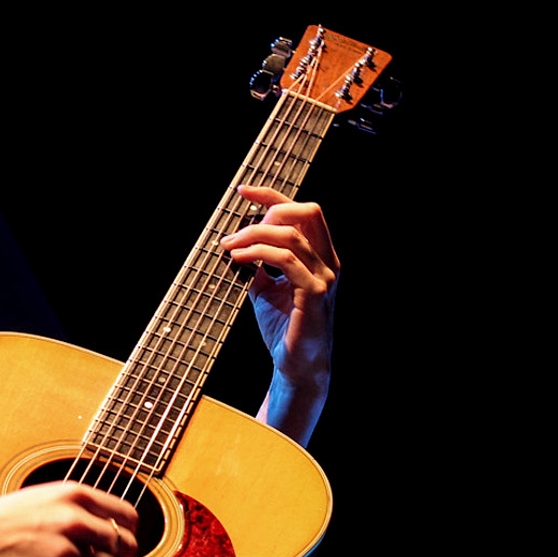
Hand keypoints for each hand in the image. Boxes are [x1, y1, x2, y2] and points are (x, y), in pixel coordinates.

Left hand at [220, 184, 337, 386]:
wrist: (296, 365)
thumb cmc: (284, 327)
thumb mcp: (264, 288)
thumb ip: (256, 264)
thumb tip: (233, 243)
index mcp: (320, 256)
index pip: (303, 213)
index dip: (273, 197)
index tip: (243, 191)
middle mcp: (328, 262)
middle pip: (306, 212)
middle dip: (268, 212)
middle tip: (235, 232)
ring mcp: (325, 277)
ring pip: (292, 235)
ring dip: (254, 235)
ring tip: (229, 247)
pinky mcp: (315, 293)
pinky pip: (286, 260)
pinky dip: (259, 254)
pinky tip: (239, 259)